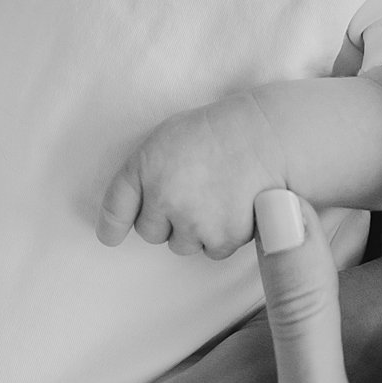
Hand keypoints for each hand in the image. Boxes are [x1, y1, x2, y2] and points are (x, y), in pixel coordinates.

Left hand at [97, 95, 287, 258]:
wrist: (269, 136)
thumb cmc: (220, 132)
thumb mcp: (170, 137)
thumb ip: (145, 173)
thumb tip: (126, 215)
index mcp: (145, 166)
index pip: (116, 208)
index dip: (113, 225)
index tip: (111, 235)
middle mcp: (162, 197)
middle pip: (150, 232)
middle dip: (167, 219)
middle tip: (195, 192)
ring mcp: (191, 221)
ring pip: (182, 244)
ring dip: (195, 230)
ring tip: (219, 196)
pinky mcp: (221, 239)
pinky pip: (212, 251)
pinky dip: (223, 236)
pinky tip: (236, 207)